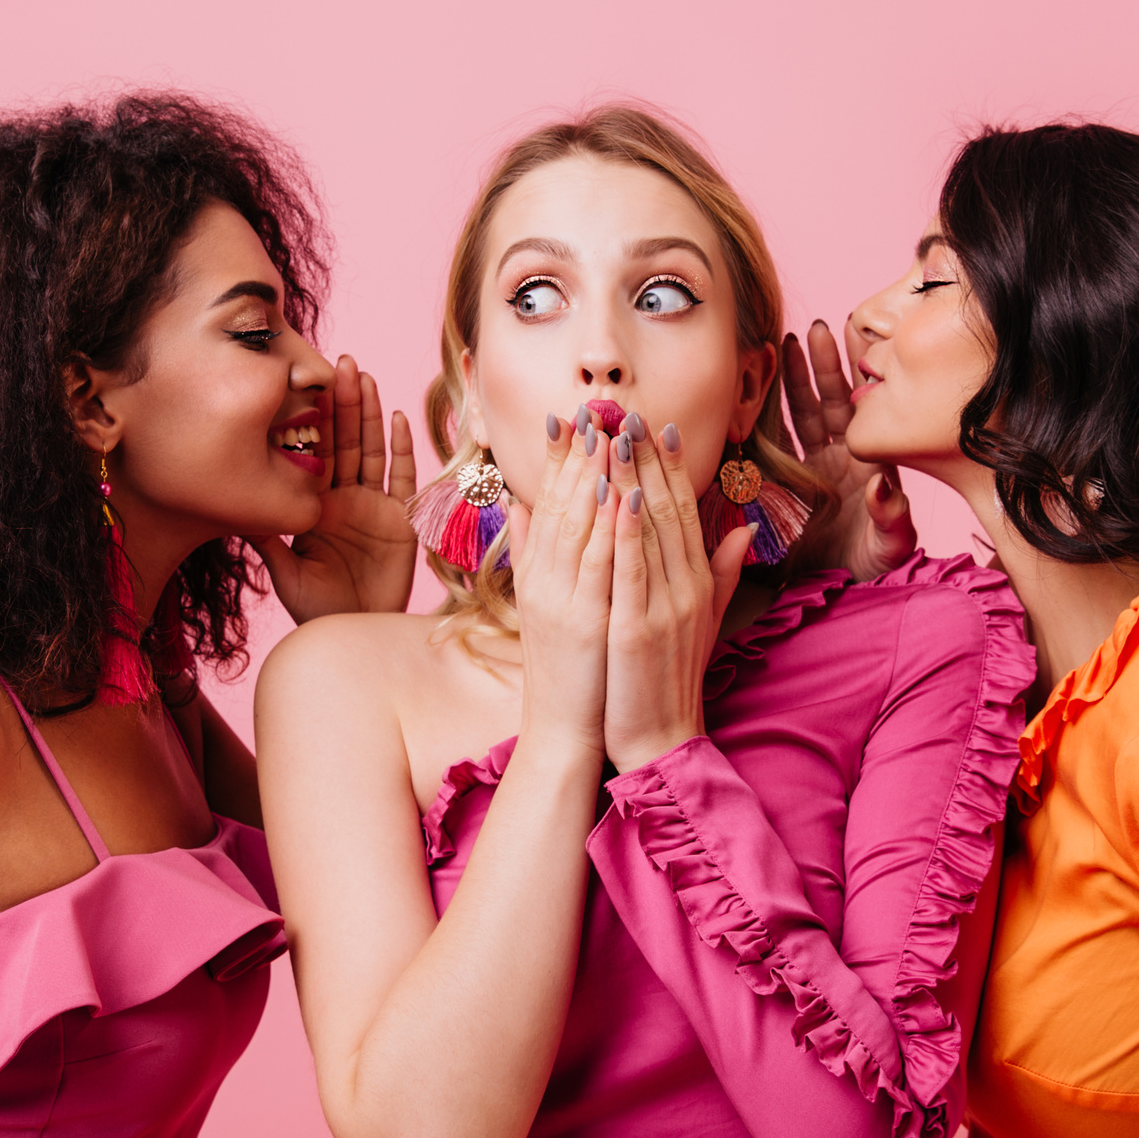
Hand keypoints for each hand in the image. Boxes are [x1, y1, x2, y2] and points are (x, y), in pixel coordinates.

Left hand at [257, 354, 419, 622]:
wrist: (354, 633)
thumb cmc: (317, 609)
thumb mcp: (284, 571)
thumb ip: (266, 539)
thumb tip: (234, 509)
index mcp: (316, 505)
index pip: (317, 452)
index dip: (315, 418)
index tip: (310, 382)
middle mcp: (346, 499)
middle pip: (347, 441)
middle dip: (345, 403)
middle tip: (341, 363)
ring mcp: (375, 507)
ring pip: (374, 451)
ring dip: (371, 415)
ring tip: (366, 379)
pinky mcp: (401, 520)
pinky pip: (403, 479)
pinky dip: (401, 450)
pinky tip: (397, 419)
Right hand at [502, 408, 618, 757]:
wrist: (563, 731)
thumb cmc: (564, 671)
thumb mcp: (542, 605)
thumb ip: (532, 553)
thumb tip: (520, 505)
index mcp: (537, 574)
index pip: (545, 503)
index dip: (556, 460)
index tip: (568, 417)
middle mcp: (543, 580)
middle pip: (557, 503)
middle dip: (574, 453)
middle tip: (589, 406)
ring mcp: (562, 599)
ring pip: (575, 525)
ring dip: (591, 474)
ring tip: (606, 430)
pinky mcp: (586, 621)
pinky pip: (597, 564)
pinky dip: (605, 525)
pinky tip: (618, 491)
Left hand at [600, 411, 748, 771]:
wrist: (660, 740)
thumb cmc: (671, 680)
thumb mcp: (704, 621)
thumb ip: (722, 573)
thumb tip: (743, 530)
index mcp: (700, 582)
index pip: (687, 512)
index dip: (673, 467)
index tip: (659, 425)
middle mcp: (688, 587)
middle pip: (669, 510)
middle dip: (650, 458)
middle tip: (632, 411)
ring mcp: (664, 607)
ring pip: (650, 530)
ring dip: (633, 477)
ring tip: (616, 434)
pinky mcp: (637, 629)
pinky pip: (631, 570)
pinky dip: (625, 530)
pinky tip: (615, 494)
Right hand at [783, 322, 916, 580]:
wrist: (833, 591)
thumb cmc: (871, 568)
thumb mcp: (890, 546)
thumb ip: (892, 518)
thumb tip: (882, 484)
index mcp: (867, 462)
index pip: (860, 408)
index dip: (853, 372)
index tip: (848, 336)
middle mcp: (838, 459)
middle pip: (828, 401)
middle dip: (818, 366)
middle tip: (810, 332)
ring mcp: (810, 469)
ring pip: (799, 415)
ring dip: (790, 381)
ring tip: (781, 345)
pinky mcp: (783, 484)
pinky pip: (771, 444)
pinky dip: (760, 418)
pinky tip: (749, 392)